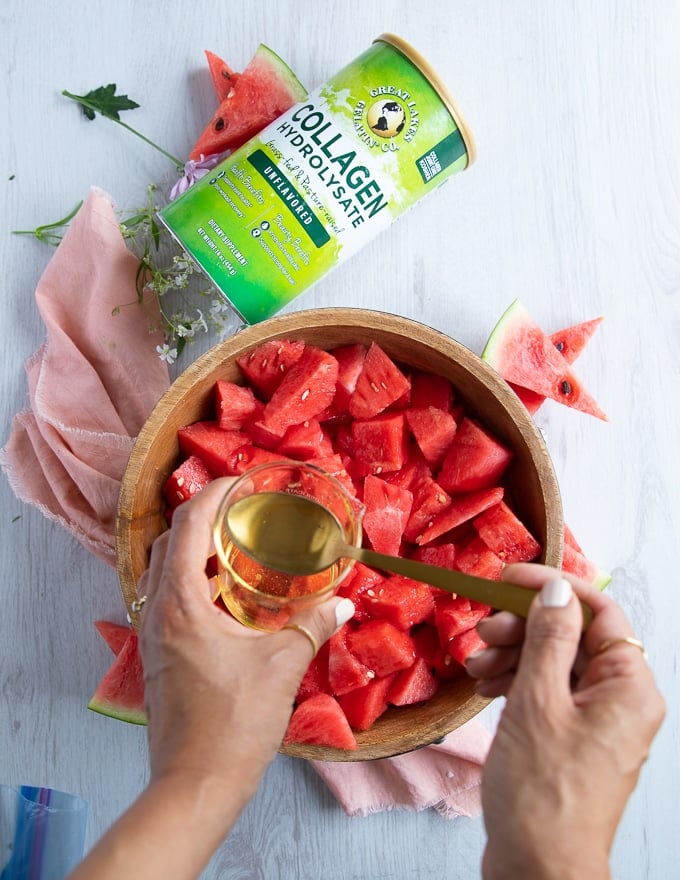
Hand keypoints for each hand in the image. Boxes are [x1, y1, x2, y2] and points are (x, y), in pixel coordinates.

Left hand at [68, 479, 354, 879]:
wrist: (195, 783)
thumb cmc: (234, 722)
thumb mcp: (281, 666)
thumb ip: (313, 625)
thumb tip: (344, 602)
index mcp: (180, 603)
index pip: (185, 526)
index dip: (211, 494)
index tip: (240, 481)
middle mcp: (157, 611)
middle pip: (167, 542)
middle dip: (201, 516)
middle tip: (242, 509)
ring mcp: (151, 634)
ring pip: (163, 571)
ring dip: (193, 548)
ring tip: (235, 544)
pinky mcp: (156, 654)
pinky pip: (167, 598)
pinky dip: (192, 580)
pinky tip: (227, 594)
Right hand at [465, 563, 664, 879]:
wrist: (536, 870)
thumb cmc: (543, 792)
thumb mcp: (539, 702)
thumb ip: (548, 638)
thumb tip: (556, 591)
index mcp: (629, 687)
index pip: (599, 612)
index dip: (553, 587)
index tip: (509, 576)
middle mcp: (619, 700)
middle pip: (573, 636)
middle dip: (525, 625)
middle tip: (485, 629)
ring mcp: (594, 721)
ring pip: (554, 662)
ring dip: (513, 653)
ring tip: (476, 663)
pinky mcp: (568, 738)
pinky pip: (545, 691)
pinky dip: (515, 681)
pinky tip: (485, 685)